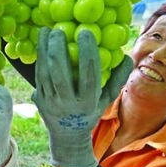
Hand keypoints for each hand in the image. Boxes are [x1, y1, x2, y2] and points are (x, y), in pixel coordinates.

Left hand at [32, 28, 131, 166]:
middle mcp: (68, 103)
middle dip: (58, 49)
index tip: (85, 32)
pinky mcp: (40, 100)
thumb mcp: (107, 99)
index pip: (88, 73)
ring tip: (47, 30)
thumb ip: (118, 78)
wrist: (68, 137)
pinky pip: (38, 76)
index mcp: (88, 102)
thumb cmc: (91, 111)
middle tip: (60, 30)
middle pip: (60, 73)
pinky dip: (38, 57)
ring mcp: (51, 102)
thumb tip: (126, 55)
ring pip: (45, 73)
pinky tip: (41, 42)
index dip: (87, 51)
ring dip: (44, 50)